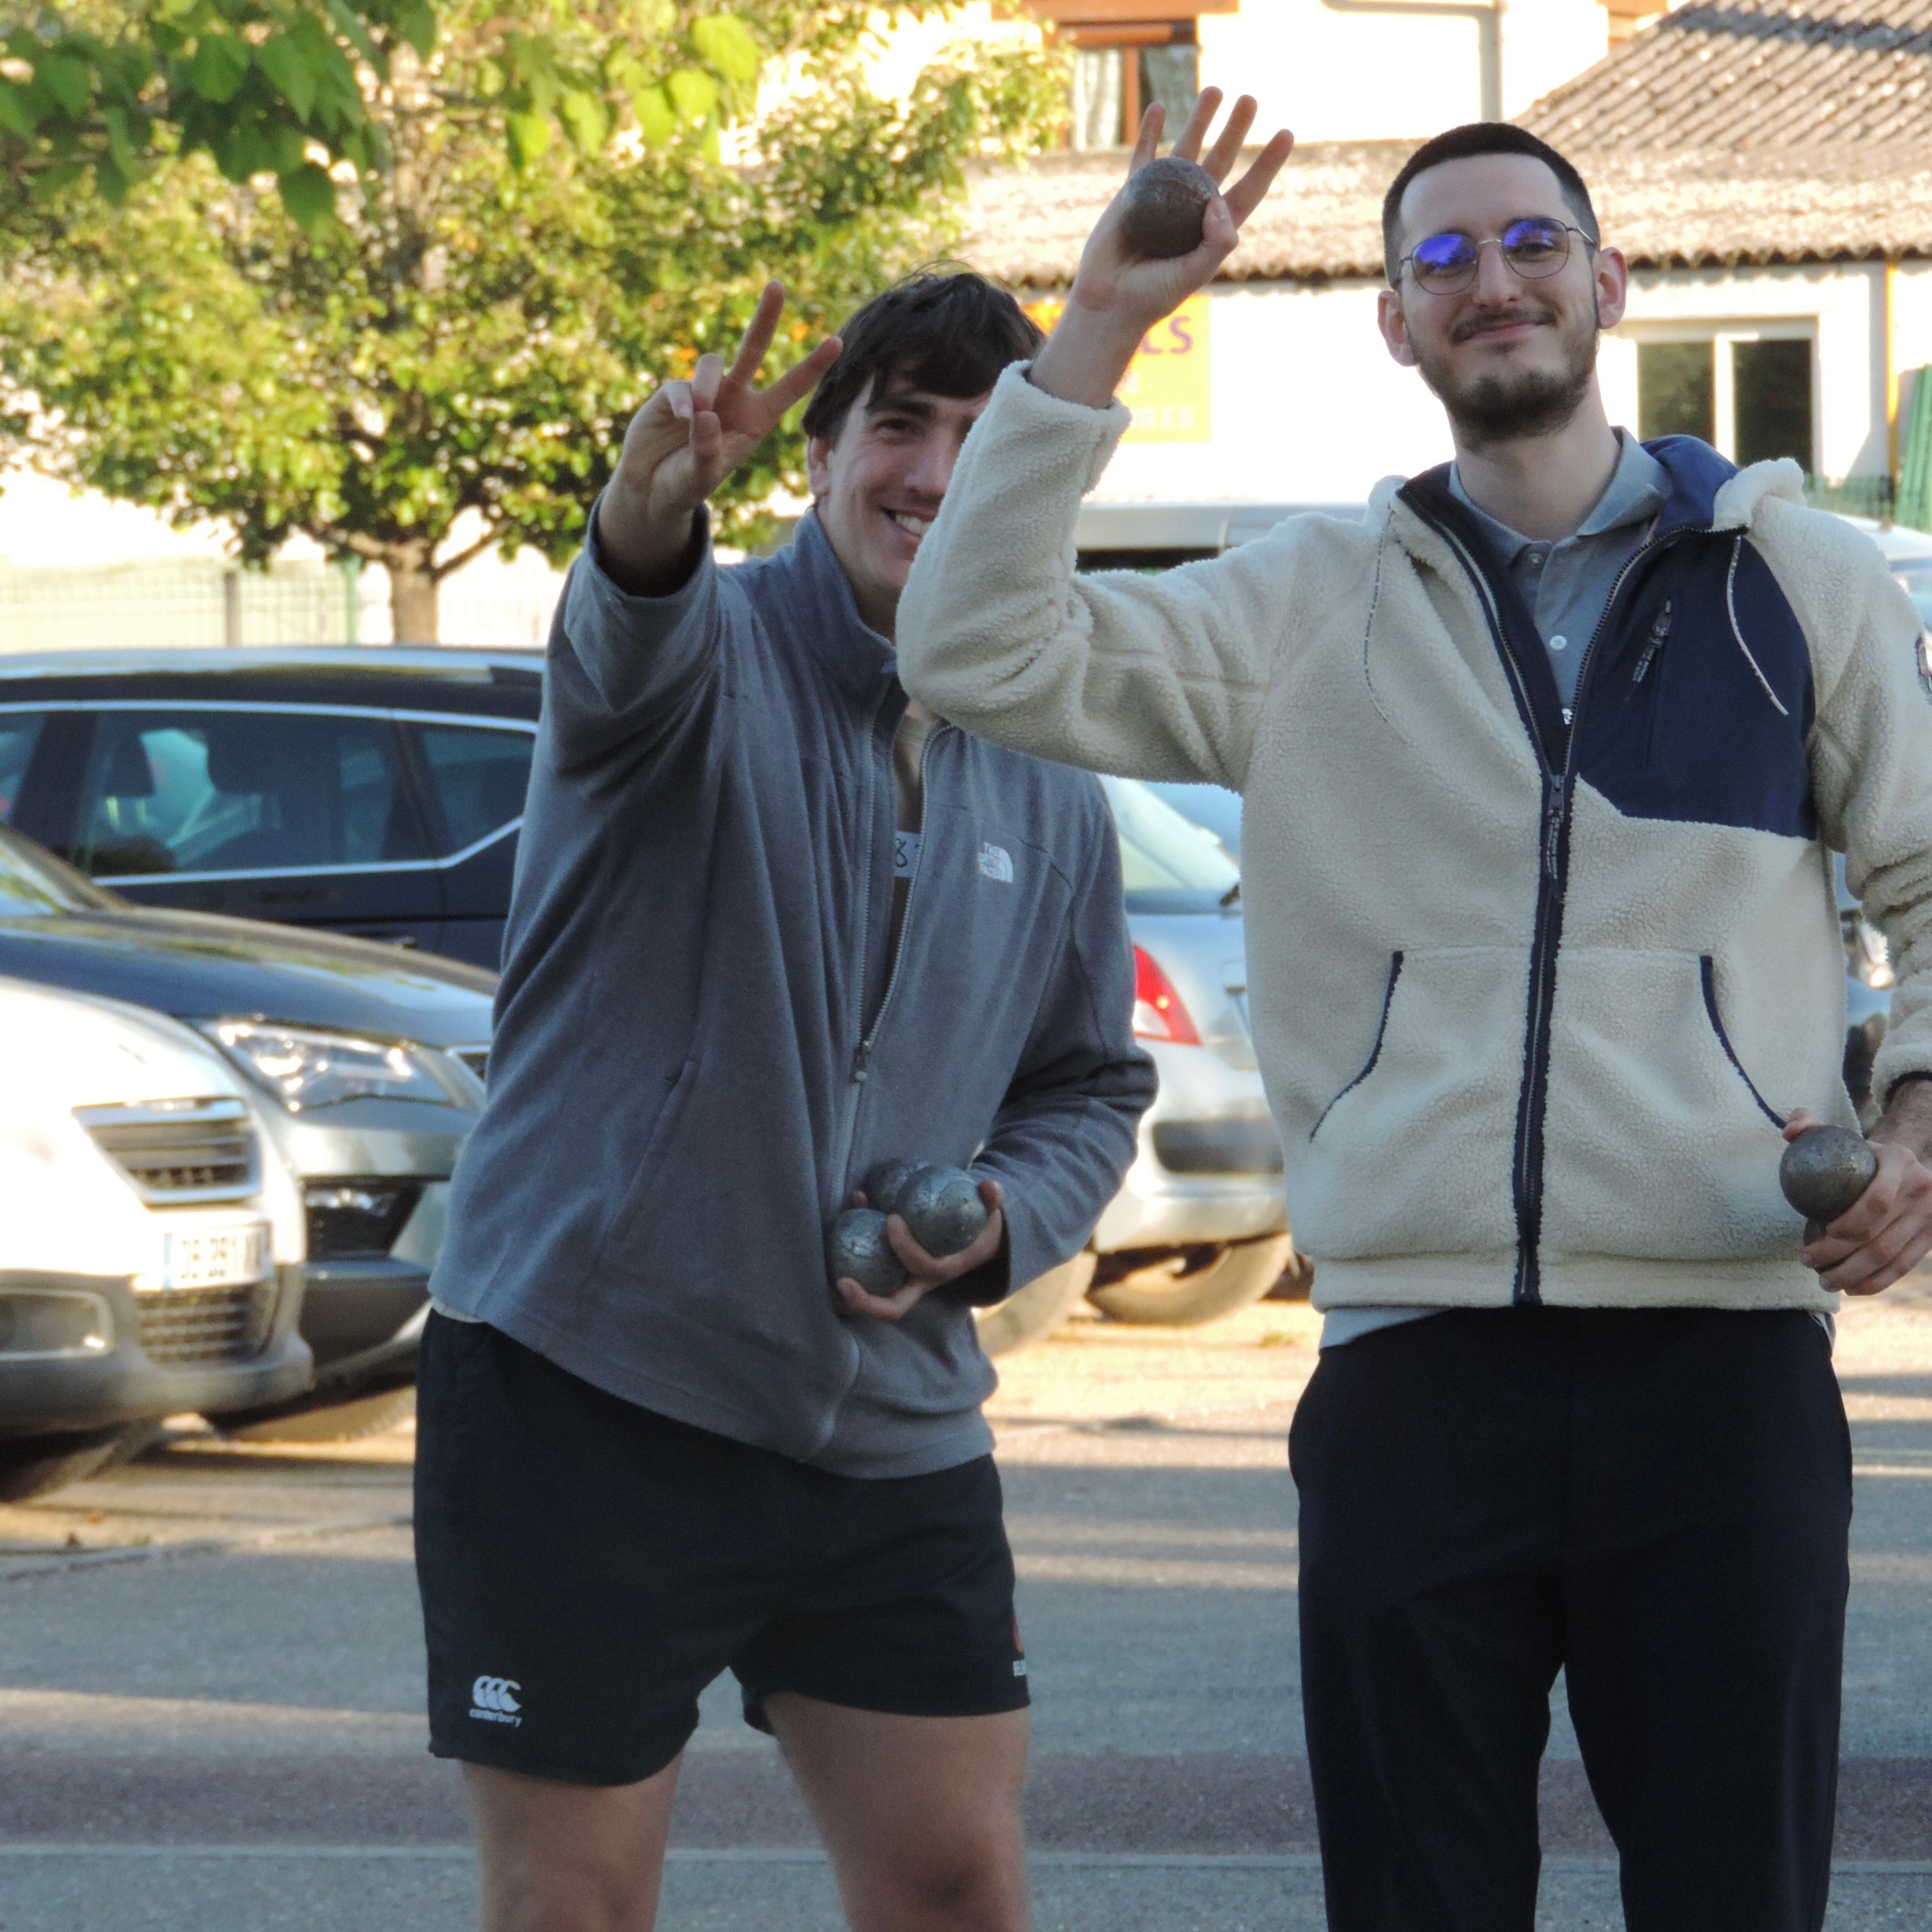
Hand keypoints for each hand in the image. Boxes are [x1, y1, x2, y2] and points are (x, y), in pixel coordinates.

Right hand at [599, 280, 842, 590]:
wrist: (651, 486)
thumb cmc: (686, 483)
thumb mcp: (702, 476)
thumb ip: (707, 449)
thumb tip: (702, 414)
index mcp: (757, 420)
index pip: (789, 389)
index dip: (811, 366)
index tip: (837, 342)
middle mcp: (734, 398)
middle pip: (752, 349)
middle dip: (765, 318)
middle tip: (777, 286)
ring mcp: (703, 391)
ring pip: (713, 364)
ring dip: (707, 384)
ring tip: (697, 415)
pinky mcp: (673, 392)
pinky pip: (681, 385)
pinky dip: (683, 400)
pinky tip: (683, 418)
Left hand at [836, 1178, 1005, 1321]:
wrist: (975, 1245)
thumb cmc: (978, 1225)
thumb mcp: (989, 1214)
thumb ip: (991, 1200)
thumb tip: (989, 1186)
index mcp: (943, 1270)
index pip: (923, 1266)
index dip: (906, 1248)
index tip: (891, 1218)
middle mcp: (920, 1284)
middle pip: (892, 1308)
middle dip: (866, 1302)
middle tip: (841, 1281)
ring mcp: (903, 1284)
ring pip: (873, 1297)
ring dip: (848, 1288)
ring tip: (823, 1265)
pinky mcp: (890, 1276)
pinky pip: (866, 1277)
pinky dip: (848, 1262)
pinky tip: (834, 1236)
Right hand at [1029, 89, 1293, 410]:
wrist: (1109, 302)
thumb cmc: (1153, 296)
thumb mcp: (1192, 275)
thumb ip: (1215, 243)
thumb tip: (1220, 200)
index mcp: (1214, 229)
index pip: (1248, 190)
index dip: (1267, 163)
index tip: (1286, 132)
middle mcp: (1192, 208)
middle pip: (1220, 160)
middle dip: (1236, 130)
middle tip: (1250, 100)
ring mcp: (1163, 197)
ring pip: (1185, 149)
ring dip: (1200, 120)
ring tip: (1215, 90)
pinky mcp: (1133, 193)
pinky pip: (1143, 157)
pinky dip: (1149, 133)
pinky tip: (1158, 108)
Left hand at [1786, 1105, 1931, 1293]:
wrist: (1905, 1166)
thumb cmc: (1860, 1153)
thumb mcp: (1839, 1133)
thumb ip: (1809, 1124)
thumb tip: (1789, 1133)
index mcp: (1899, 1160)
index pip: (1876, 1201)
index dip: (1848, 1223)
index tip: (1819, 1232)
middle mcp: (1923, 1188)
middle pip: (1878, 1234)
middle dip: (1839, 1254)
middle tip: (1808, 1261)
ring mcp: (1931, 1216)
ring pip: (1889, 1256)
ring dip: (1853, 1274)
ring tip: (1824, 1281)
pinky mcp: (1931, 1238)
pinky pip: (1903, 1266)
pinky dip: (1876, 1282)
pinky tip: (1851, 1288)